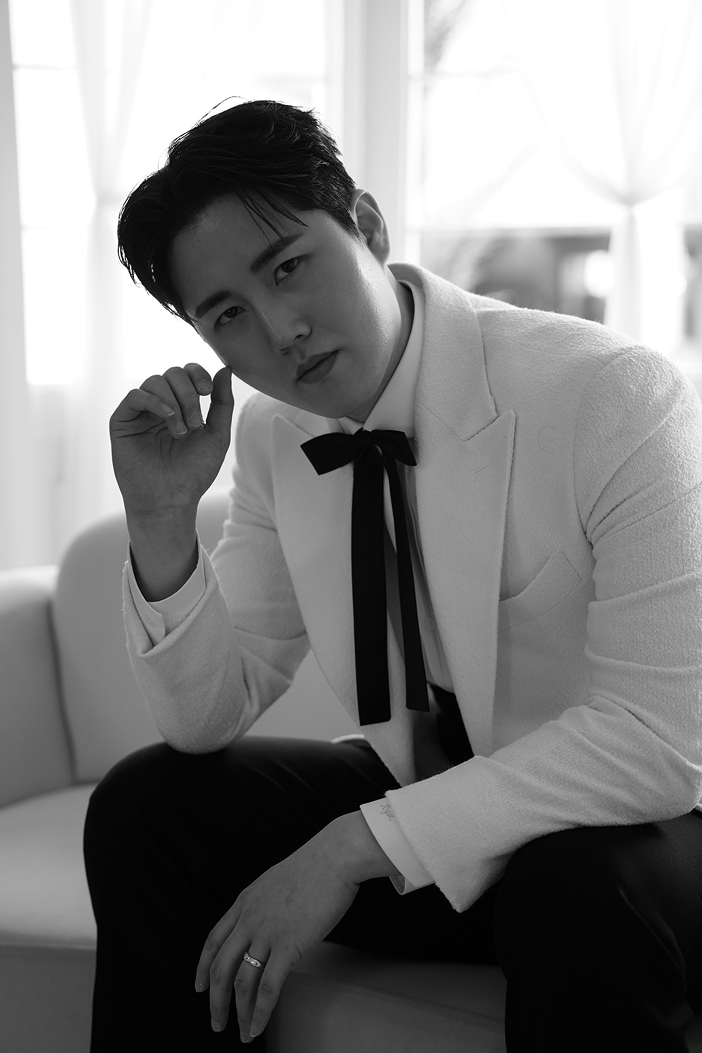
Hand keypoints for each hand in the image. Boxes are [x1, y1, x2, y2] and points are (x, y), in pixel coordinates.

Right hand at [110, 363, 233, 517]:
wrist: (170, 500)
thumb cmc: (193, 472)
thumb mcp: (217, 435)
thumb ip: (222, 403)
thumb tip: (225, 369)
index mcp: (181, 405)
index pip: (187, 373)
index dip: (197, 374)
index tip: (208, 391)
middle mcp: (160, 405)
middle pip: (172, 374)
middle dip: (188, 393)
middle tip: (196, 423)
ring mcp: (140, 412)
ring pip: (154, 382)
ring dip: (174, 402)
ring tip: (182, 431)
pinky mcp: (122, 421)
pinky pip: (135, 396)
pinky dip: (155, 402)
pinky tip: (168, 418)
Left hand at [194, 819, 361, 1041]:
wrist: (334, 857)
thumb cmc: (315, 866)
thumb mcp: (276, 881)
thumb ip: (266, 904)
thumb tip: (270, 923)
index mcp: (245, 902)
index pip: (214, 940)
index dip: (203, 967)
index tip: (200, 986)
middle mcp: (249, 919)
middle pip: (220, 967)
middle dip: (215, 1000)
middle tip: (216, 1021)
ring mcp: (267, 933)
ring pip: (241, 982)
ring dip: (239, 1013)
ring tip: (242, 1032)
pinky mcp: (288, 945)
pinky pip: (268, 987)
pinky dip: (260, 1012)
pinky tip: (258, 1026)